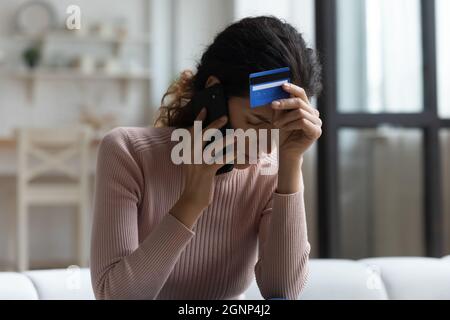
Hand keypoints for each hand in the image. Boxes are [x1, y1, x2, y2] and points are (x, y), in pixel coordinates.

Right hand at [171, 109, 235, 227]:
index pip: (191, 132)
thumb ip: (200, 153)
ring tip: (238, 134)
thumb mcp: (195, 165)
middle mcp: (190, 155)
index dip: (198, 120)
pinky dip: (232, 155)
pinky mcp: (206, 171)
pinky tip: (240, 153)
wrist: (192, 199)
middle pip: (201, 134)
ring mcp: (198, 162)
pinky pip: (221, 159)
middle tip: (225, 117)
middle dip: (213, 125)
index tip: (204, 109)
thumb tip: (213, 142)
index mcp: (187, 152)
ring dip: (227, 139)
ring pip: (213, 146)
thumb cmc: (197, 182)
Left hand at [271, 83, 321, 159]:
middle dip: (285, 103)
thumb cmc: (283, 134)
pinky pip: (302, 122)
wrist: (286, 151)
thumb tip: (277, 92)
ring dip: (285, 118)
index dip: (292, 88)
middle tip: (273, 105)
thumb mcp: (280, 117)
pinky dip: (291, 124)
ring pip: (300, 112)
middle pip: (300, 102)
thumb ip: (281, 106)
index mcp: (307, 108)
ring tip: (277, 124)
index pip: (301, 94)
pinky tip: (285, 128)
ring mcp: (317, 122)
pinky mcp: (316, 131)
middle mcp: (314, 113)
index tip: (282, 85)